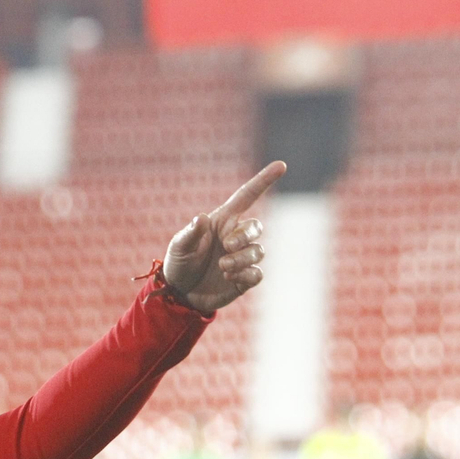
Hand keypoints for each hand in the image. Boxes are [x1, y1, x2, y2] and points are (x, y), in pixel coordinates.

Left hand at [162, 161, 284, 313]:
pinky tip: (229, 278)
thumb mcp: (178, 247)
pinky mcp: (245, 278)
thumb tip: (201, 218)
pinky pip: (258, 274)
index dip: (263, 181)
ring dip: (241, 259)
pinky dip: (245, 275)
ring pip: (258, 251)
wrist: (179, 293)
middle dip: (245, 235)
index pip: (247, 197)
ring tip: (222, 267)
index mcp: (222, 222)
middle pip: (256, 227)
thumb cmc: (179, 263)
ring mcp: (242, 257)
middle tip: (226, 246)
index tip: (281, 165)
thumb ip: (190, 233)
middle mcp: (235, 237)